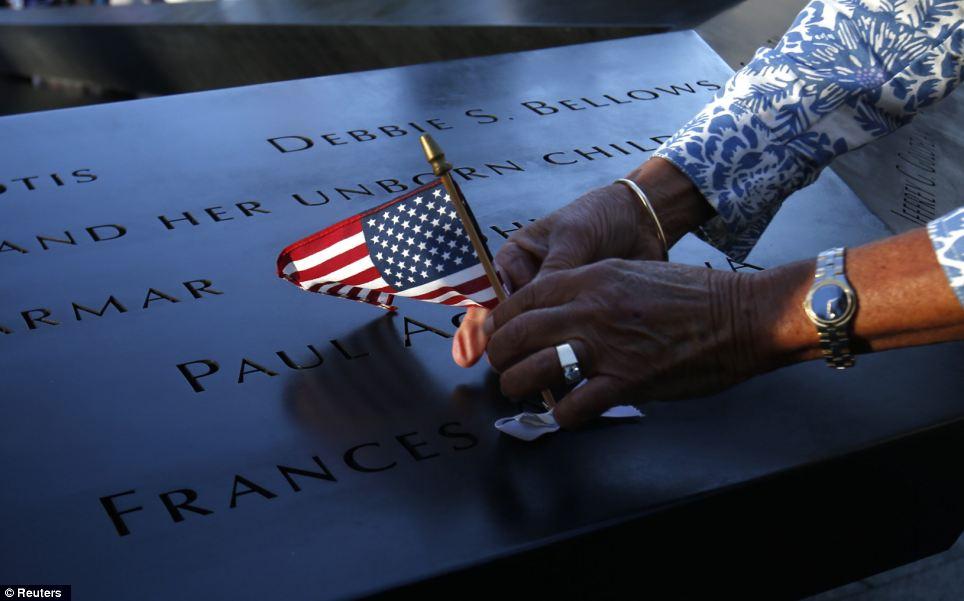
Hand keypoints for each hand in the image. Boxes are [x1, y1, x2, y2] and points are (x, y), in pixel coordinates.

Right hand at [452, 158, 713, 367]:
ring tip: (540, 372)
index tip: (493, 346)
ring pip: (536, 335)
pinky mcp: (575, 316)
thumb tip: (532, 313)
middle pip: (511, 322)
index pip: (495, 295)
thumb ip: (553, 273)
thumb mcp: (573, 239)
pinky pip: (562, 339)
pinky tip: (566, 368)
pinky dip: (563, 353)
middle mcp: (528, 283)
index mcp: (516, 259)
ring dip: (538, 353)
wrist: (642, 222)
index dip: (492, 324)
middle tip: (516, 366)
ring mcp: (552, 303)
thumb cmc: (600, 218)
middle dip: (514, 345)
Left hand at [482, 259, 771, 427]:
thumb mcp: (631, 273)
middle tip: (502, 367)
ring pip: (533, 370)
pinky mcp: (627, 380)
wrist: (741, 315)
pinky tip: (564, 413)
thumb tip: (557, 310)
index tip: (498, 336)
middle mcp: (590, 309)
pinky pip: (574, 406)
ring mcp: (607, 346)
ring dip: (519, 386)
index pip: (522, 299)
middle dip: (499, 355)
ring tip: (522, 392)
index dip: (501, 321)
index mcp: (591, 278)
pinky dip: (561, 415)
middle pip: (517, 334)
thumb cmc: (692, 295)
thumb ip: (590, 288)